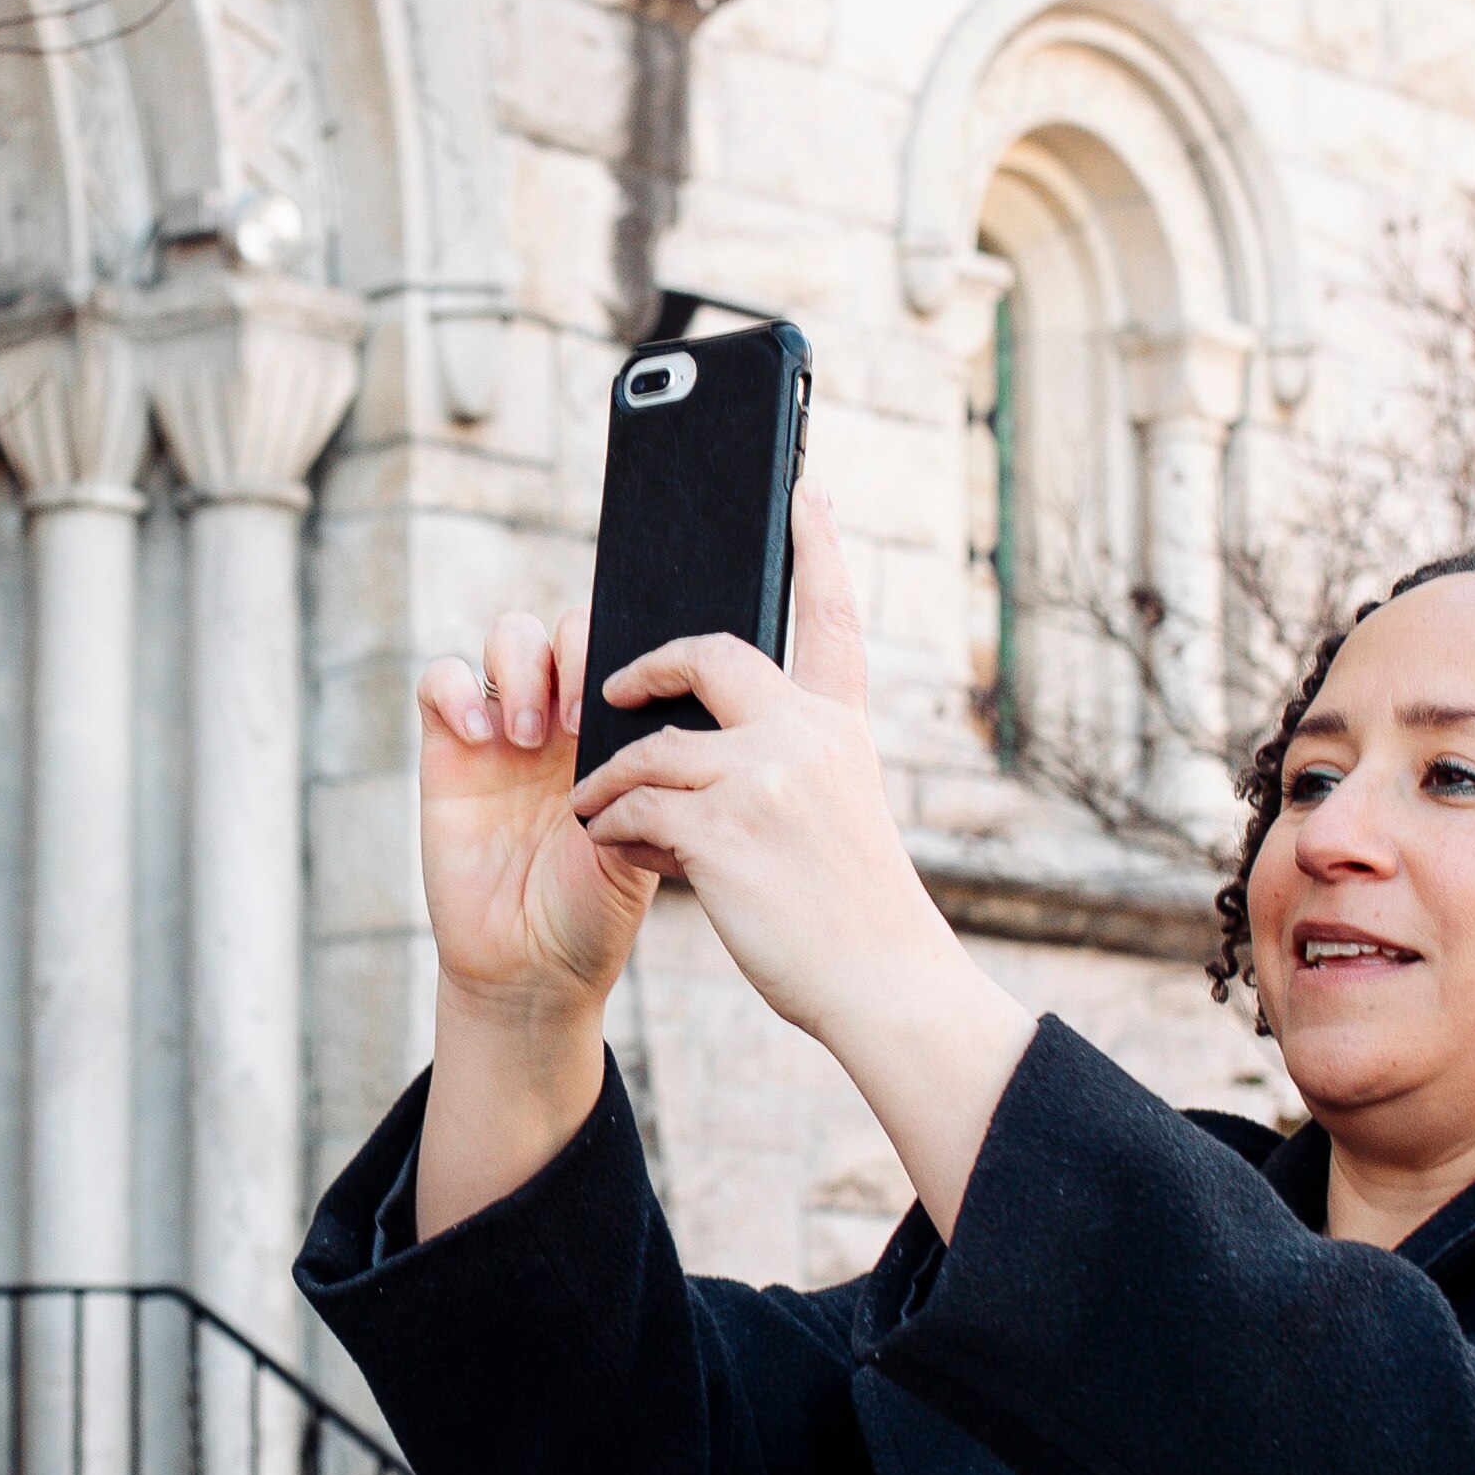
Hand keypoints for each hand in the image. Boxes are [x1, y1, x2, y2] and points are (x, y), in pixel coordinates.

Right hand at [415, 606, 656, 1025]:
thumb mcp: (645, 839)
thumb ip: (648, 777)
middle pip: (568, 627)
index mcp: (618, 732)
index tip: (629, 707)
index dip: (629, 654)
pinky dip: (458, 692)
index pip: (626, 648)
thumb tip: (662, 721)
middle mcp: (563, 717)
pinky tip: (481, 738)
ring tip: (530, 736)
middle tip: (577, 724)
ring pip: (510, 637)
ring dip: (523, 670)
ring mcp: (504, 729)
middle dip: (575, 657)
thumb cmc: (595, 908)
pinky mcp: (447, 749)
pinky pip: (441, 681)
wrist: (533, 966)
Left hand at [573, 487, 1034, 1233]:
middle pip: (713, 653)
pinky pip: (631, 807)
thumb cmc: (855, 913)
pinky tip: (609, 848)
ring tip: (590, 807)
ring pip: (650, 745)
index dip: (817, 551)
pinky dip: (609, 827)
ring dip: (609, 779)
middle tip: (613, 683)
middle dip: (650, 661)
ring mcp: (764, 778)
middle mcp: (806, 735)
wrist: (884, 982)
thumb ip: (791, 765)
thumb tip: (702, 748)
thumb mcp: (841, 813)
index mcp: (841, 726)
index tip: (807, 492)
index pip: (828, 619)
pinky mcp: (722, 828)